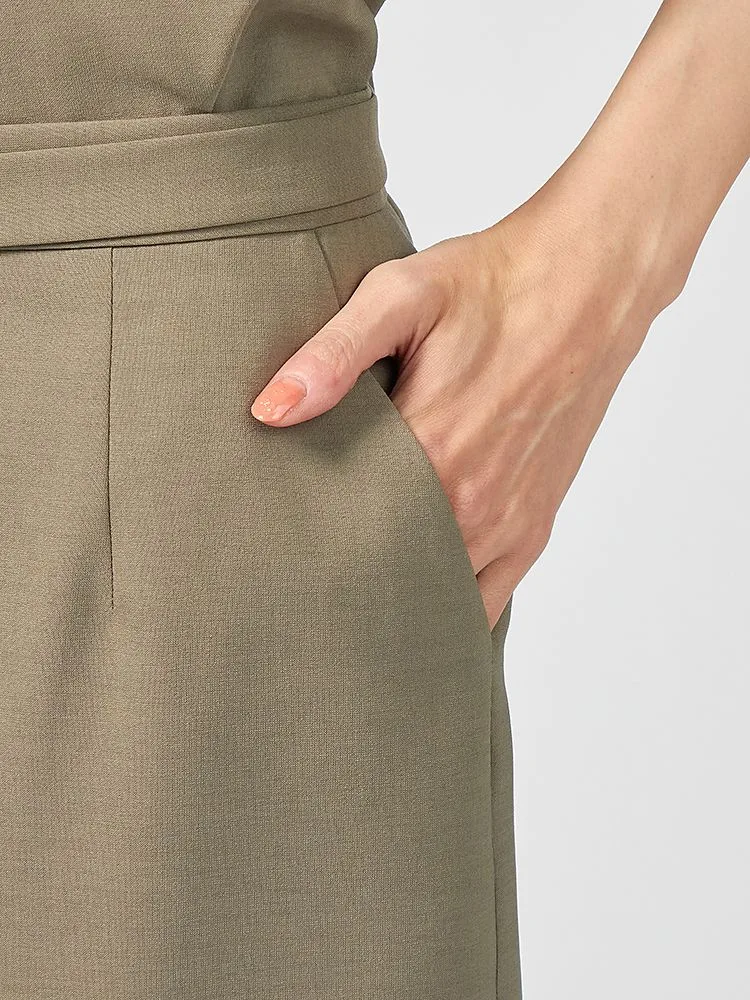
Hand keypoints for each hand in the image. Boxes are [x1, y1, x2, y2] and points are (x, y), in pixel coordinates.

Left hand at [248, 193, 666, 630]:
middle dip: (341, 575)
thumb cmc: (494, 284)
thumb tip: (269, 410)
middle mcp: (472, 503)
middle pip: (386, 573)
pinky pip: (488, 598)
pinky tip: (417, 600)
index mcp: (431, 451)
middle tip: (301, 575)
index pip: (343, 530)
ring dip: (393, 595)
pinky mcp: (534, 526)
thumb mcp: (401, 296)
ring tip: (348, 592)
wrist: (590, 285)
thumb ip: (333, 356)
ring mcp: (507, 523)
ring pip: (436, 596)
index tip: (274, 544)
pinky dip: (450, 605)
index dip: (304, 541)